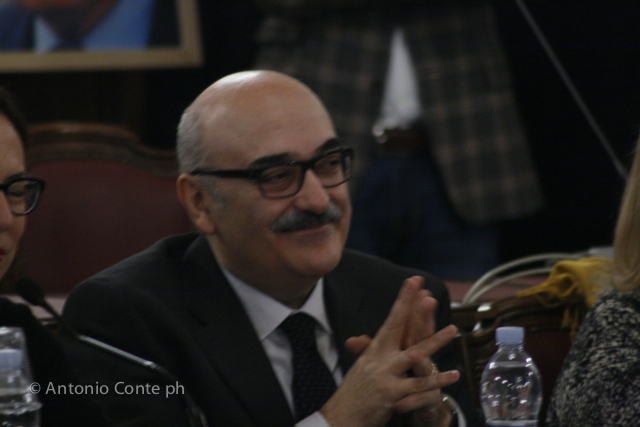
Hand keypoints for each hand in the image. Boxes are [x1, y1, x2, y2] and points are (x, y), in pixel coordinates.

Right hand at [321, 278, 458, 426]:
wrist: (341, 418)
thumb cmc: (353, 394)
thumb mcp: (361, 368)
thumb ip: (366, 351)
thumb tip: (357, 339)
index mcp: (374, 351)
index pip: (391, 320)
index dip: (403, 300)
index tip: (413, 281)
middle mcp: (379, 359)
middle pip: (398, 328)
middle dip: (412, 308)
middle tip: (426, 291)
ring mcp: (386, 376)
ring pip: (414, 355)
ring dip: (435, 342)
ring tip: (453, 331)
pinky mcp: (393, 395)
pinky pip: (419, 386)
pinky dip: (437, 380)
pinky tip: (453, 374)